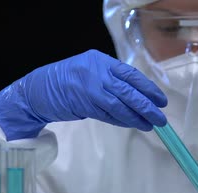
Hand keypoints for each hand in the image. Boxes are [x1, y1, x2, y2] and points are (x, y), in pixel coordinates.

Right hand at [0, 49, 167, 140]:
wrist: (37, 91)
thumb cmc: (68, 82)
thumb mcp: (91, 72)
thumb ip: (111, 80)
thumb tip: (138, 95)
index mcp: (101, 61)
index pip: (131, 75)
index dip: (148, 88)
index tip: (161, 100)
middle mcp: (97, 72)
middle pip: (128, 91)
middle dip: (146, 105)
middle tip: (160, 117)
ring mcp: (90, 88)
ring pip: (120, 105)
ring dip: (137, 117)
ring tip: (150, 125)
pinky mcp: (84, 105)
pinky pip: (108, 114)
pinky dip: (122, 121)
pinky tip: (133, 125)